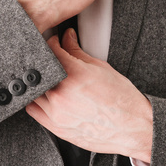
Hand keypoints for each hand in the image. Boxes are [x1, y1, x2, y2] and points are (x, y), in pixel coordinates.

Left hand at [25, 28, 152, 161]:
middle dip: (46, 62)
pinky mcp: (55, 127)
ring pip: (34, 90)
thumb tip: (67, 38)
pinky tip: (48, 96)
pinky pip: (33, 110)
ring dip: (41, 82)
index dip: (51, 42)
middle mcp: (62, 94)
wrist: (133, 127)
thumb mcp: (101, 68)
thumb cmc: (122, 100)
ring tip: (54, 80)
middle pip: (39, 69)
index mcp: (74, 75)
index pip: (50, 49)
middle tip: (54, 61)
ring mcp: (56, 112)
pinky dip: (36, 100)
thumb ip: (77, 51)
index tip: (54, 42)